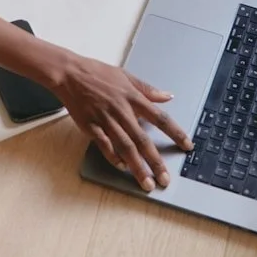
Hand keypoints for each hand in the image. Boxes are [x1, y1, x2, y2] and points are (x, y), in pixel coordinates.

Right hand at [51, 53, 192, 190]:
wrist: (70, 73)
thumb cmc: (97, 73)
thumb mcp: (126, 76)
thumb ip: (147, 89)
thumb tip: (168, 96)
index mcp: (133, 97)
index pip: (161, 118)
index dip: (176, 133)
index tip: (187, 146)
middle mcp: (122, 111)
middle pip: (143, 140)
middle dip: (156, 162)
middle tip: (165, 179)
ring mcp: (106, 120)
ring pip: (125, 147)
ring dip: (137, 167)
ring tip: (146, 183)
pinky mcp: (91, 126)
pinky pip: (104, 145)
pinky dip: (114, 157)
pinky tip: (122, 168)